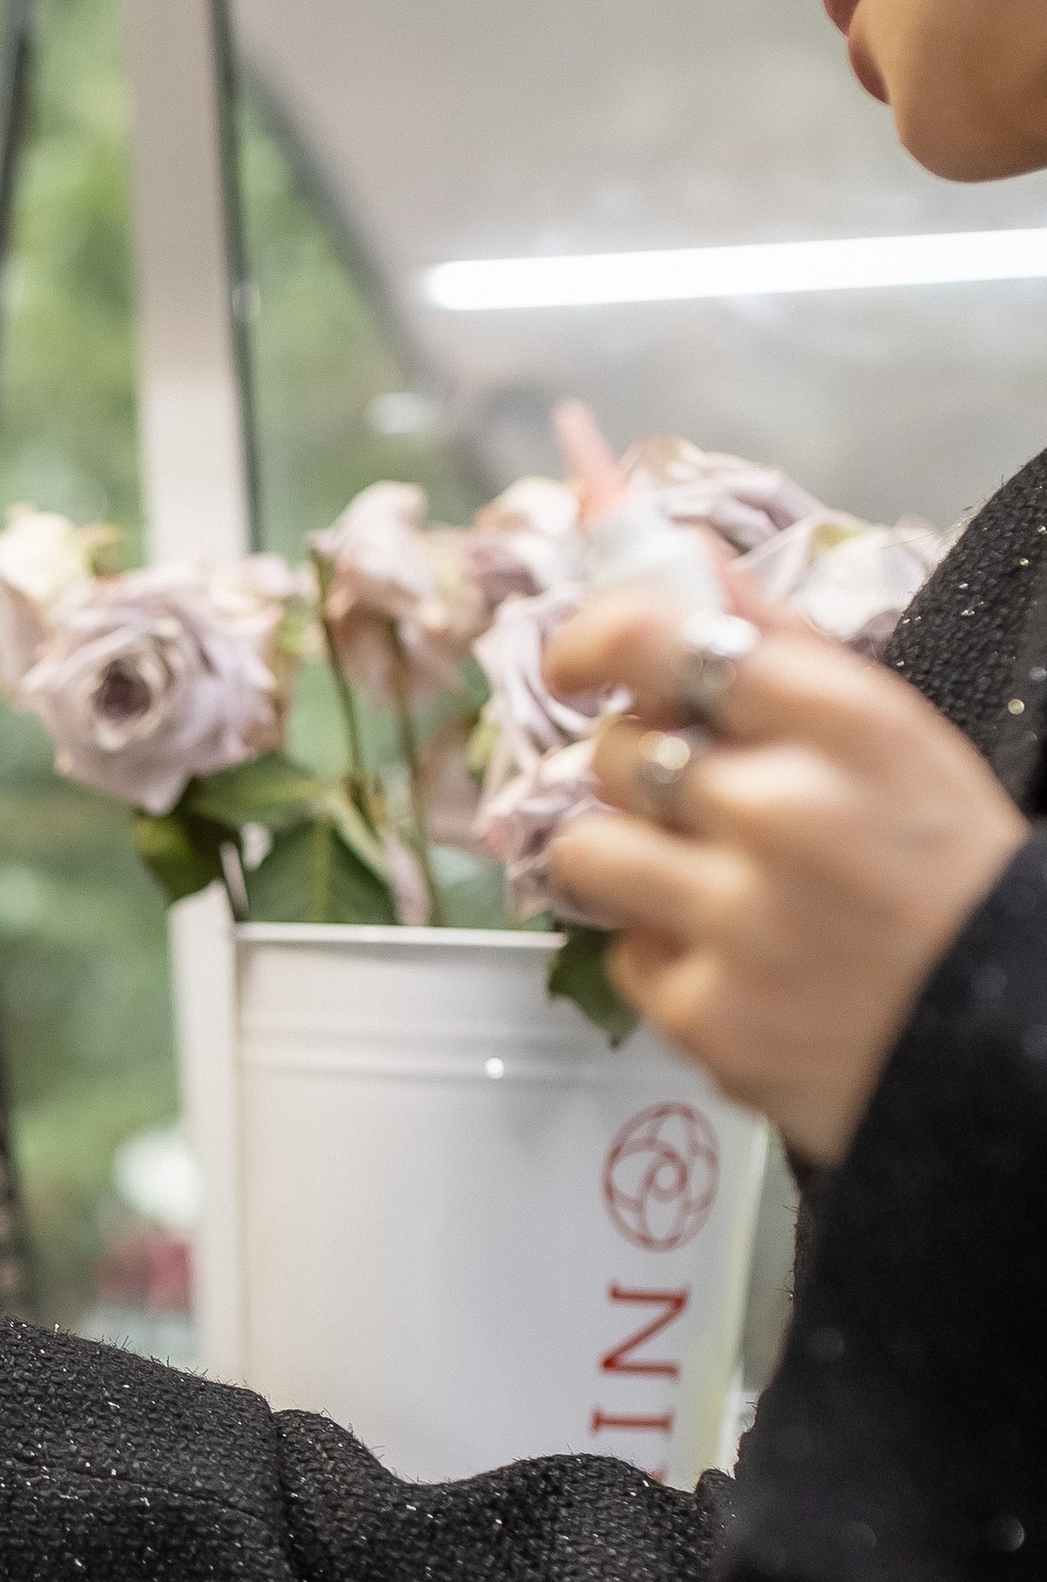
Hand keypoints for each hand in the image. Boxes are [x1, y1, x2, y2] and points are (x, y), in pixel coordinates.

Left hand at [545, 585, 1025, 1163]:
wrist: (1013, 1032)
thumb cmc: (947, 871)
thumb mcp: (892, 732)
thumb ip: (776, 641)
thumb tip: (673, 548)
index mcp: (839, 721)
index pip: (658, 639)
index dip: (593, 641)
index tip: (578, 663)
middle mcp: (781, 810)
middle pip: (619, 752)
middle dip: (643, 773)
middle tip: (704, 807)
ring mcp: (739, 920)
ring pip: (588, 851)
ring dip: (626, 861)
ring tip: (699, 881)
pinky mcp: (710, 1016)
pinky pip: (625, 955)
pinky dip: (668, 958)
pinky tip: (742, 961)